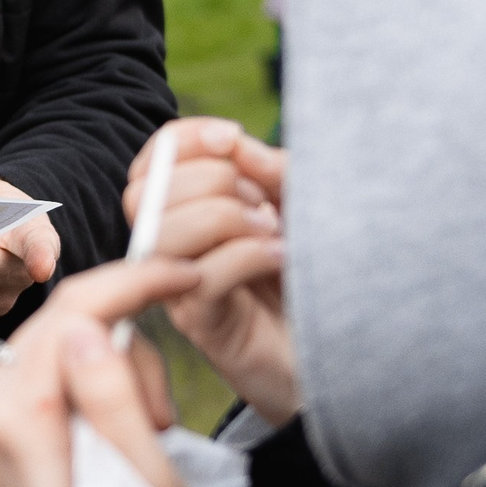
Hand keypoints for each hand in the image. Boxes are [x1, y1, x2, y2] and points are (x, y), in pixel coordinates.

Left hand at [0, 261, 200, 486]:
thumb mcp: (142, 483)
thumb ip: (110, 400)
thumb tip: (83, 329)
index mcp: (10, 421)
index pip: (69, 313)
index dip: (132, 283)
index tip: (185, 274)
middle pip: (60, 322)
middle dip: (125, 344)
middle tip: (161, 411)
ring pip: (58, 341)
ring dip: (113, 369)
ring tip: (141, 434)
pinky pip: (48, 370)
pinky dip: (92, 382)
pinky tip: (115, 431)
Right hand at [124, 119, 296, 424]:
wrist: (341, 347)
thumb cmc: (314, 272)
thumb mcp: (299, 205)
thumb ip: (269, 171)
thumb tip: (234, 144)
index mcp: (185, 209)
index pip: (154, 160)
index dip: (185, 139)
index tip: (233, 138)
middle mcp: (169, 246)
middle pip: (144, 193)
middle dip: (211, 181)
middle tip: (262, 204)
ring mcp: (178, 287)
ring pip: (163, 232)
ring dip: (226, 218)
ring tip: (273, 231)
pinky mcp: (200, 322)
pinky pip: (204, 275)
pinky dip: (249, 253)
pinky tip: (283, 256)